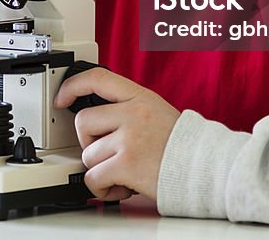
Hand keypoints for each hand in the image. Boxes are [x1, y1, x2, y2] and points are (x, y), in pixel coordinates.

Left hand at [54, 68, 180, 201]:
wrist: (206, 168)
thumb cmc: (182, 146)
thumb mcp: (156, 112)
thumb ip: (128, 109)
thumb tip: (97, 119)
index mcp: (139, 98)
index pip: (98, 78)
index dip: (73, 85)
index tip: (61, 97)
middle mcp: (133, 113)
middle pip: (83, 122)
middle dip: (88, 142)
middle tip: (108, 153)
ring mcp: (129, 138)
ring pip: (87, 154)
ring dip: (100, 170)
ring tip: (122, 173)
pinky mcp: (126, 164)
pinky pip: (93, 178)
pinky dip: (102, 189)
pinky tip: (120, 187)